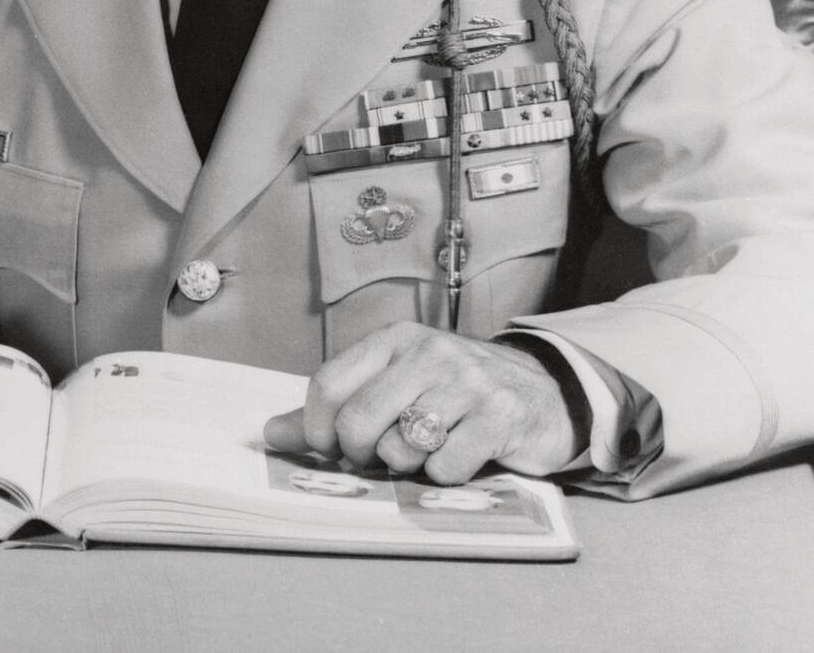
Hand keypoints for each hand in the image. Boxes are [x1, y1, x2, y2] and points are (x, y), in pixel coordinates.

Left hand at [263, 322, 586, 482]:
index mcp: (395, 339)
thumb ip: (334, 408)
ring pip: (400, 448)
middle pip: (357, 422)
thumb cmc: (456, 392)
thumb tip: (271, 434)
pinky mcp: (499, 417)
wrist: (542, 393)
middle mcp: (428, 353)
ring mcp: (466, 383)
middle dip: (361, 454)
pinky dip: (446, 476)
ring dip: (407, 465)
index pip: (328, 384)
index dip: (316, 430)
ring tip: (428, 449)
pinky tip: (460, 457)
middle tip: (381, 454)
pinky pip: (446, 468)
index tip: (330, 448)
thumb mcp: (396, 383)